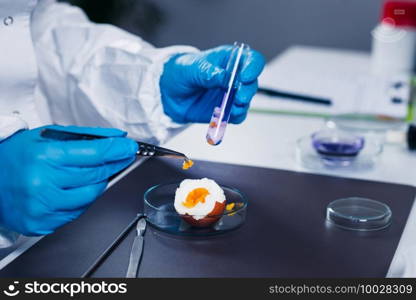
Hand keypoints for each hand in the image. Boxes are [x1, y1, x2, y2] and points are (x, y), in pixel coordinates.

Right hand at [0, 125, 137, 235]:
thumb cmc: (16, 156)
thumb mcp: (47, 136)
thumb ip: (85, 136)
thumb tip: (115, 138)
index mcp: (45, 157)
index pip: (94, 154)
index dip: (116, 150)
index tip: (128, 148)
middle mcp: (44, 184)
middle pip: (96, 175)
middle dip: (114, 164)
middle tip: (122, 156)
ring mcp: (44, 207)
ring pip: (91, 195)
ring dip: (99, 182)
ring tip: (93, 172)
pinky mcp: (43, 223)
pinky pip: (78, 211)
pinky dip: (83, 199)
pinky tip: (76, 188)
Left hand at [160, 45, 264, 123]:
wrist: (168, 93)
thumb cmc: (181, 72)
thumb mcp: (191, 68)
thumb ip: (208, 72)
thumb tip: (223, 76)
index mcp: (229, 59)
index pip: (250, 60)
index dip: (253, 67)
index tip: (246, 76)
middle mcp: (234, 77)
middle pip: (251, 82)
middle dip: (248, 90)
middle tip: (240, 96)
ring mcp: (231, 94)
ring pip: (246, 100)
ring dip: (242, 105)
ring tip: (232, 107)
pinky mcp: (226, 110)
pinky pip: (237, 116)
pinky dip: (235, 117)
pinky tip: (226, 115)